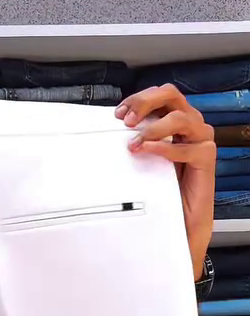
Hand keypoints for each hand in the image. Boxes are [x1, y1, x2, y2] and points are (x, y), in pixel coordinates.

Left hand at [115, 84, 215, 280]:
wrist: (180, 221)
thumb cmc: (162, 190)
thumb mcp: (143, 161)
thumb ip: (135, 142)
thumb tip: (110, 131)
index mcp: (174, 121)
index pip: (159, 95)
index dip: (138, 99)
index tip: (118, 114)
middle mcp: (189, 124)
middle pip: (171, 95)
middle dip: (146, 103)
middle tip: (127, 121)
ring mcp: (200, 139)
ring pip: (180, 117)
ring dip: (153, 127)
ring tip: (135, 142)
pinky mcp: (206, 157)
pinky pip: (187, 147)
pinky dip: (165, 147)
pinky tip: (148, 151)